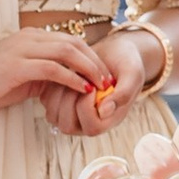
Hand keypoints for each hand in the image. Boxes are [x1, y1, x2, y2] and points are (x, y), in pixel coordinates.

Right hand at [0, 30, 116, 128]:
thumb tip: (67, 82)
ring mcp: (21, 50)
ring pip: (66, 52)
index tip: (104, 75)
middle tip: (109, 81)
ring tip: (101, 86)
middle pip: (73, 43)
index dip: (91, 56)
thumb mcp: (21, 77)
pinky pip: (52, 68)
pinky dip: (71, 78)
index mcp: (29, 38)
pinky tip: (82, 89)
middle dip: (95, 61)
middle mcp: (27, 38)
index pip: (70, 41)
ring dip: (88, 69)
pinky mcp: (15, 66)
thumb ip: (43, 74)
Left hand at [41, 31, 159, 136]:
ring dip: (59, 92)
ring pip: (53, 115)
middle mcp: (89, 122)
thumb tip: (104, 111)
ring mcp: (72, 114)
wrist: (114, 51)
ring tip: (74, 76)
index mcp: (109, 120)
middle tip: (81, 79)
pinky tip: (66, 73)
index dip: (87, 106)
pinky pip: (46, 101)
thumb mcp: (132, 74)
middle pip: (67, 125)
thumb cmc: (126, 63)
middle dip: (70, 99)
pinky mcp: (60, 102)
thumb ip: (123, 94)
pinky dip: (52, 86)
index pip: (91, 127)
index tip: (94, 86)